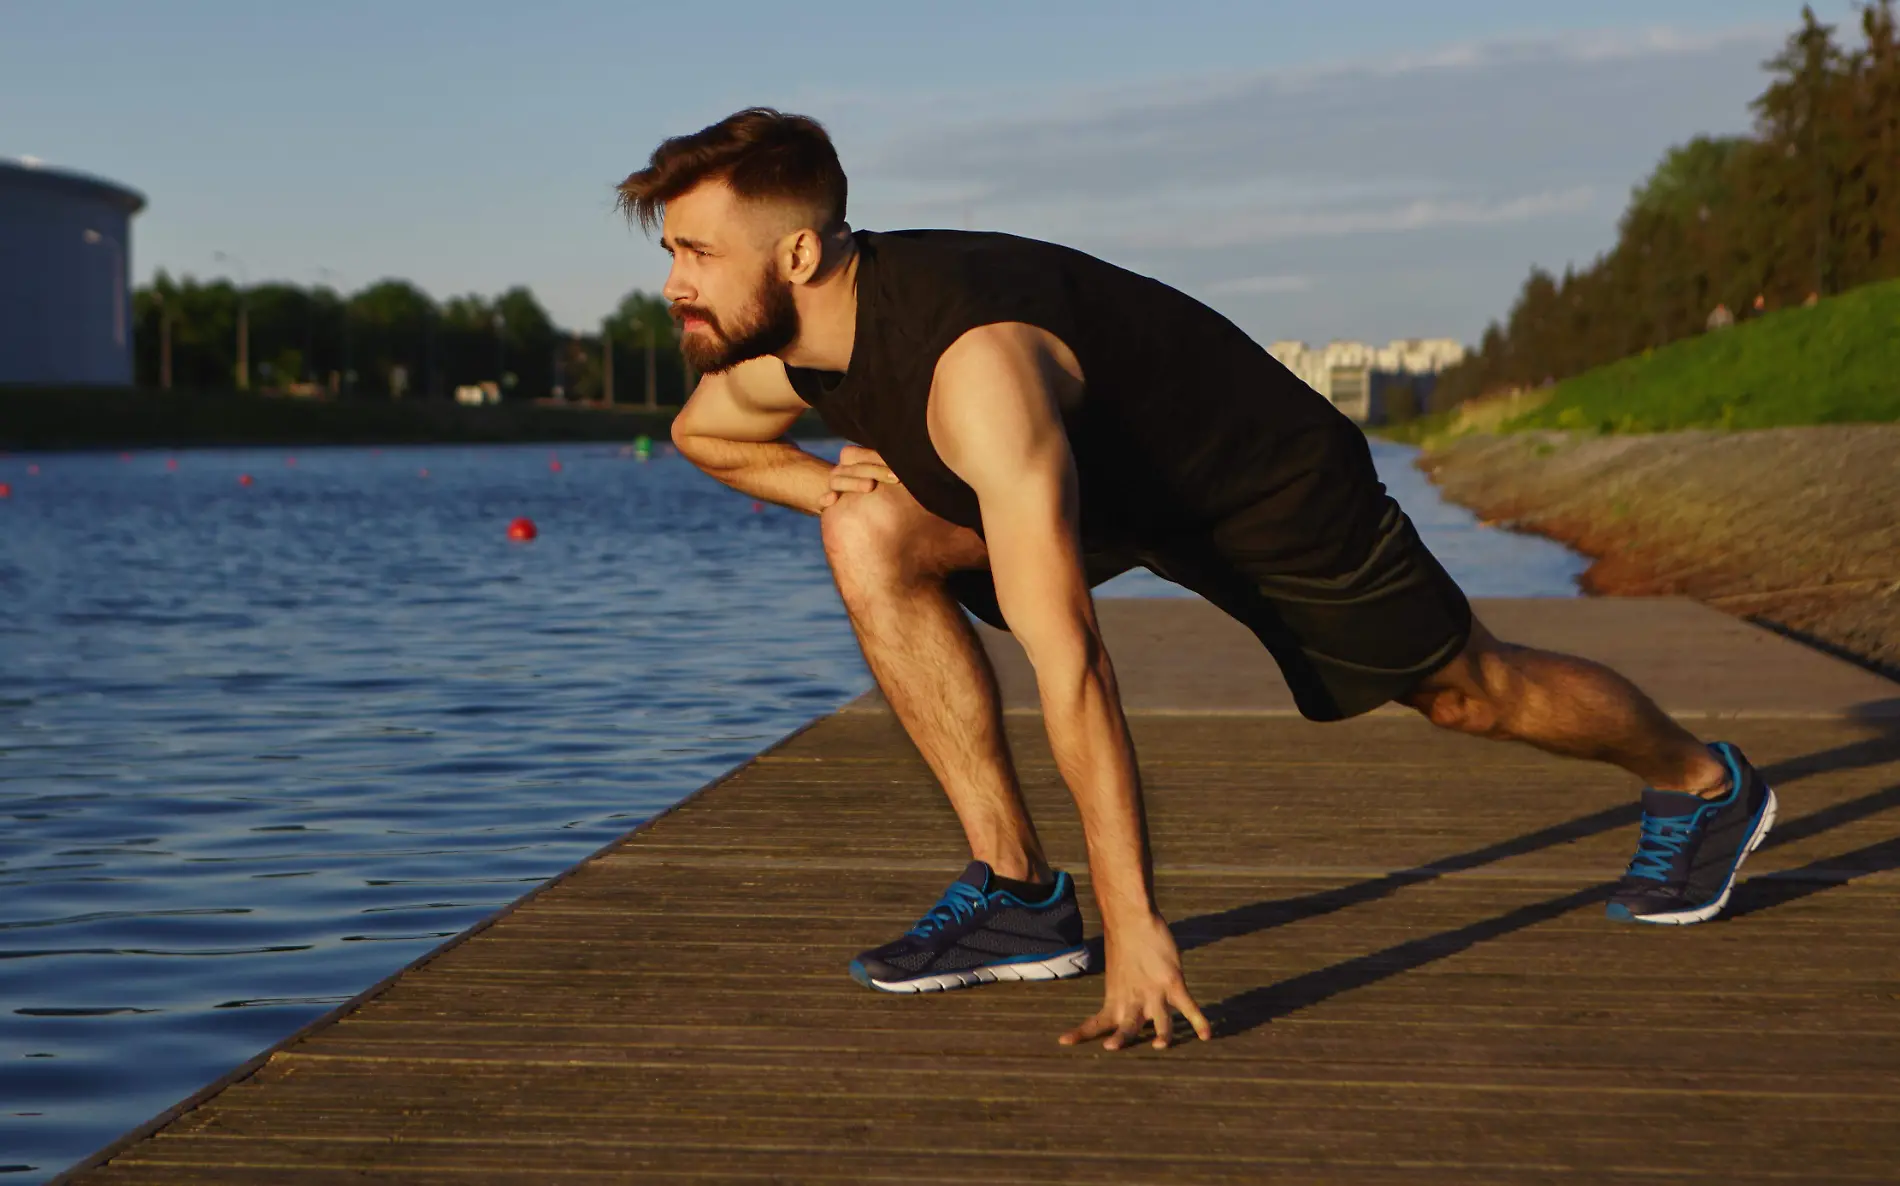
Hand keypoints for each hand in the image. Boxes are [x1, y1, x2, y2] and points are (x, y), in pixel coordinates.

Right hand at [817, 445, 899, 509]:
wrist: (848, 500)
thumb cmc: (877, 487)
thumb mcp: (885, 476)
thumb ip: (896, 469)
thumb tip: (925, 461)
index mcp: (856, 458)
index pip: (866, 453)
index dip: (883, 458)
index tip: (902, 466)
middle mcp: (844, 469)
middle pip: (856, 466)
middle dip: (877, 470)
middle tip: (896, 478)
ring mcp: (835, 483)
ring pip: (838, 479)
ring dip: (854, 482)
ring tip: (870, 487)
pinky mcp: (828, 501)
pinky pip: (824, 499)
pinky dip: (827, 498)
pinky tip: (831, 501)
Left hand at [1060, 912, 1211, 1050]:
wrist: (1132, 918)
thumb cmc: (1125, 944)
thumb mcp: (1117, 974)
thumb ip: (1123, 993)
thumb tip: (1126, 1004)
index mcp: (1115, 999)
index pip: (1095, 1022)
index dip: (1080, 1033)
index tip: (1062, 1042)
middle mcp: (1133, 1000)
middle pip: (1126, 1027)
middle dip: (1121, 1039)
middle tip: (1111, 1047)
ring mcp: (1154, 992)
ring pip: (1160, 1022)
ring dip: (1161, 1035)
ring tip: (1159, 1045)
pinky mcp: (1173, 983)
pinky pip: (1189, 1007)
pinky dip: (1199, 1022)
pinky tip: (1207, 1035)